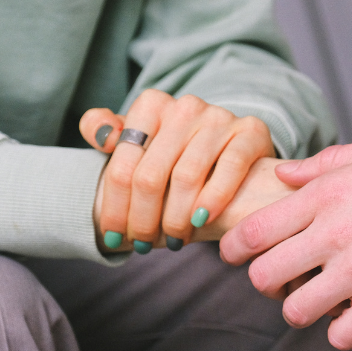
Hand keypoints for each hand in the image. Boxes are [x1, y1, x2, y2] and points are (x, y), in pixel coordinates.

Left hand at [80, 90, 274, 250]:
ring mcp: (219, 117)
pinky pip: (230, 167)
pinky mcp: (250, 131)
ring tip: (174, 240)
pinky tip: (201, 221)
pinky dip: (213, 199)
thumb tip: (101, 135)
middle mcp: (184, 106)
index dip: (114, 208)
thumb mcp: (138, 141)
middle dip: (143, 220)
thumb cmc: (174, 154)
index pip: (123, 166)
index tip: (113, 237)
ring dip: (176, 219)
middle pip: (150, 176)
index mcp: (151, 105)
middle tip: (143, 245)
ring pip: (186, 177)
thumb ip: (105, 131)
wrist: (231, 149)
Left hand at [220, 134, 351, 348]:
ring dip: (305, 310)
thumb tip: (287, 172)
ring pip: (295, 311)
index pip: (255, 228)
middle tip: (283, 284)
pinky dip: (346, 331)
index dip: (235, 248)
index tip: (235, 256)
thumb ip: (333, 162)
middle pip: (263, 275)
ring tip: (323, 303)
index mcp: (332, 191)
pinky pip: (341, 334)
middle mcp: (336, 230)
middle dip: (267, 284)